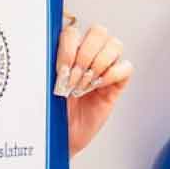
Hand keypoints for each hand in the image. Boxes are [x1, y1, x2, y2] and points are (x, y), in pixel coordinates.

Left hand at [53, 20, 132, 157]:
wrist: (59, 137)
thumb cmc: (50, 111)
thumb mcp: (44, 85)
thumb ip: (49, 64)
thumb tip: (49, 46)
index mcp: (67, 50)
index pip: (74, 31)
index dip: (69, 49)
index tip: (61, 70)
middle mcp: (87, 55)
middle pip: (98, 31)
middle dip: (85, 54)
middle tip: (74, 78)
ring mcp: (104, 68)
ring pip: (114, 44)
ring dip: (98, 64)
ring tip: (85, 85)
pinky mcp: (117, 84)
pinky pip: (126, 66)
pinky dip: (113, 74)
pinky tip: (99, 87)